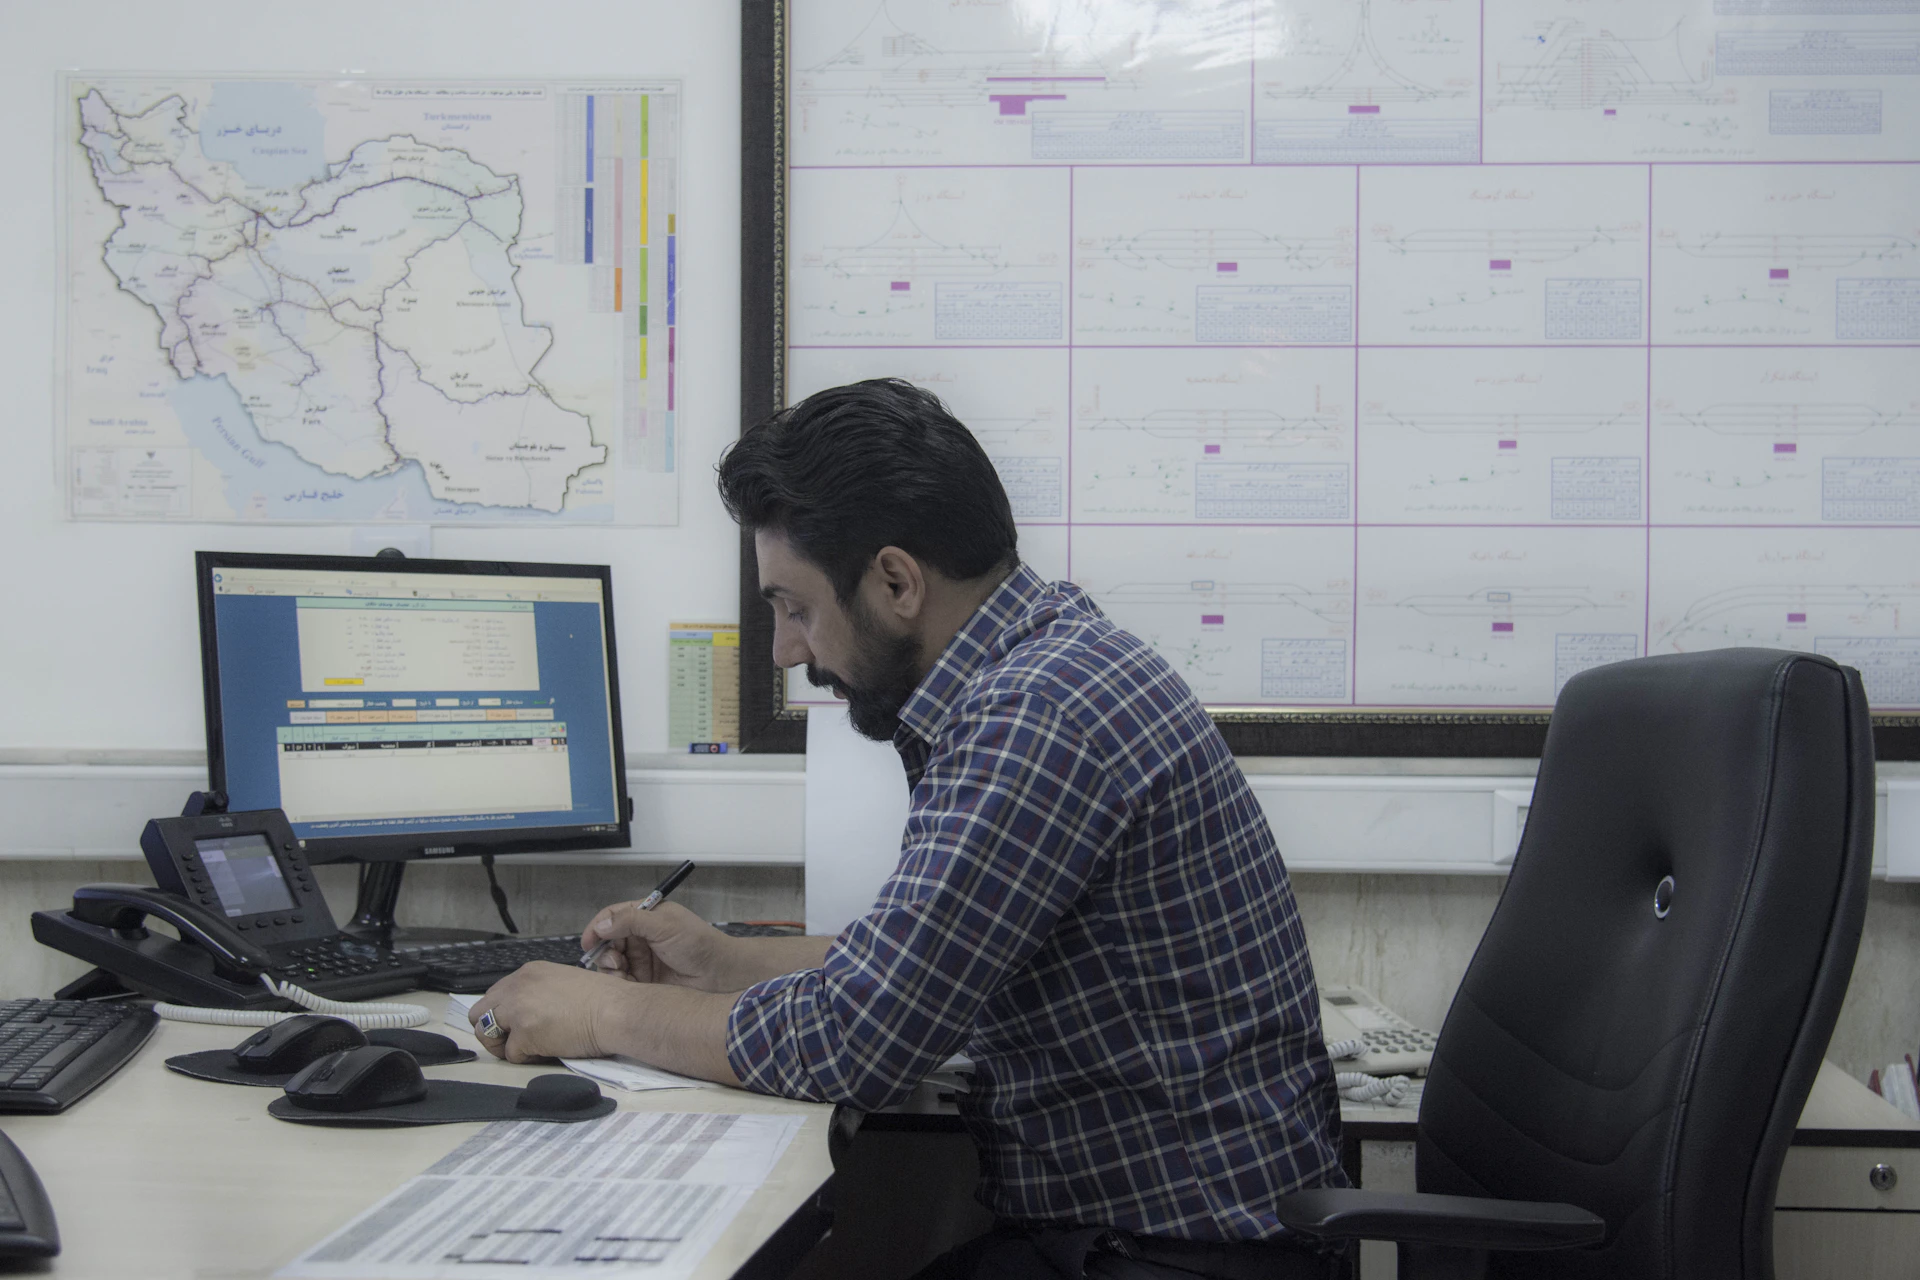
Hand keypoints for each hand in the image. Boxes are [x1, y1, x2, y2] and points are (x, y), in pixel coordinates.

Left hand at [469, 962, 621, 1063]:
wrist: (617, 1011)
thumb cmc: (603, 1000)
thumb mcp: (562, 982)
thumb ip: (538, 993)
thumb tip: (527, 1014)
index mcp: (528, 972)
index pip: (495, 995)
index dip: (504, 1014)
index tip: (518, 1024)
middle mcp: (517, 986)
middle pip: (479, 1013)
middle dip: (493, 1030)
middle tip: (514, 1041)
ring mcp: (518, 1009)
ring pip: (485, 1033)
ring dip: (503, 1045)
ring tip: (528, 1048)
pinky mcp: (525, 1033)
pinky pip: (511, 1055)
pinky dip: (527, 1058)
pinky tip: (547, 1051)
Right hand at [581, 900, 735, 990]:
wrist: (719, 975)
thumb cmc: (697, 944)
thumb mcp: (665, 925)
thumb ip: (631, 921)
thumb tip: (601, 925)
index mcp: (646, 916)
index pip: (612, 917)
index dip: (597, 928)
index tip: (588, 943)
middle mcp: (640, 937)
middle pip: (607, 941)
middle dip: (604, 951)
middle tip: (615, 961)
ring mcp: (641, 959)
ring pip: (610, 962)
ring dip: (610, 967)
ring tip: (622, 972)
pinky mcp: (642, 981)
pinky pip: (620, 981)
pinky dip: (618, 983)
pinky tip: (627, 985)